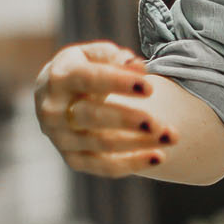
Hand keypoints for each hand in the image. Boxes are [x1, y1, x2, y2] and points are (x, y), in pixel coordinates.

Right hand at [33, 41, 174, 178]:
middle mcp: (54, 110)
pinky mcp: (73, 160)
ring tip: (171, 136)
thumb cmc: (82, 72)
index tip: (150, 87)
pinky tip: (158, 157)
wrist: (52, 99)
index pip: (89, 80)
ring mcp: (62, 138)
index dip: (119, 83)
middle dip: (127, 120)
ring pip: (102, 145)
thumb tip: (138, 66)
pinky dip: (133, 163)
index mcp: (60, 78)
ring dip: (139, 143)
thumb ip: (114, 57)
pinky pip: (105, 167)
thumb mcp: (93, 56)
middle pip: (92, 117)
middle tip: (158, 122)